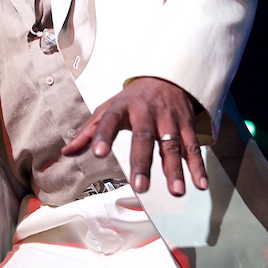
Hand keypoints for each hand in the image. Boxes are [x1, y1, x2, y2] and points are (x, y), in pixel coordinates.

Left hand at [62, 77, 207, 195]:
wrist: (167, 76)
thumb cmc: (133, 99)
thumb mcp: (108, 109)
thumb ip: (89, 132)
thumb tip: (66, 153)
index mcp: (122, 107)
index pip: (110, 120)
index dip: (103, 135)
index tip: (98, 153)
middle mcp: (147, 112)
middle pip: (144, 137)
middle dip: (142, 162)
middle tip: (140, 186)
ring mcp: (169, 118)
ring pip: (172, 144)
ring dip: (175, 169)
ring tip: (176, 191)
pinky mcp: (187, 124)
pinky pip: (193, 147)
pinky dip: (198, 166)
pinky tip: (201, 184)